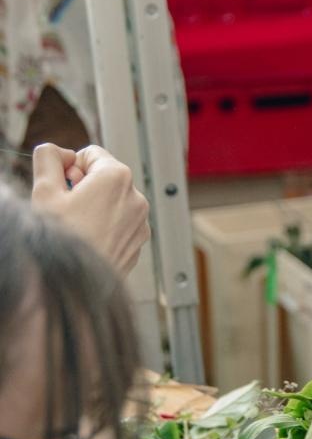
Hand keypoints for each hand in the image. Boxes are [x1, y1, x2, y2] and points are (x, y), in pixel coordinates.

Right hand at [31, 144, 149, 276]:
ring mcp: (141, 221)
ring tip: (78, 227)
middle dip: (84, 187)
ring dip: (95, 207)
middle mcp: (136, 196)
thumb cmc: (62, 240)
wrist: (76, 286)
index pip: (91, 154)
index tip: (63, 188)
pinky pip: (120, 223)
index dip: (71, 169)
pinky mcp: (139, 241)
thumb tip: (56, 152)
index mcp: (117, 177)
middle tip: (67, 209)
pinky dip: (106, 226)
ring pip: (113, 201)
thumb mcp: (44, 190)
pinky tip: (89, 240)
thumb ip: (48, 158)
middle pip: (104, 177)